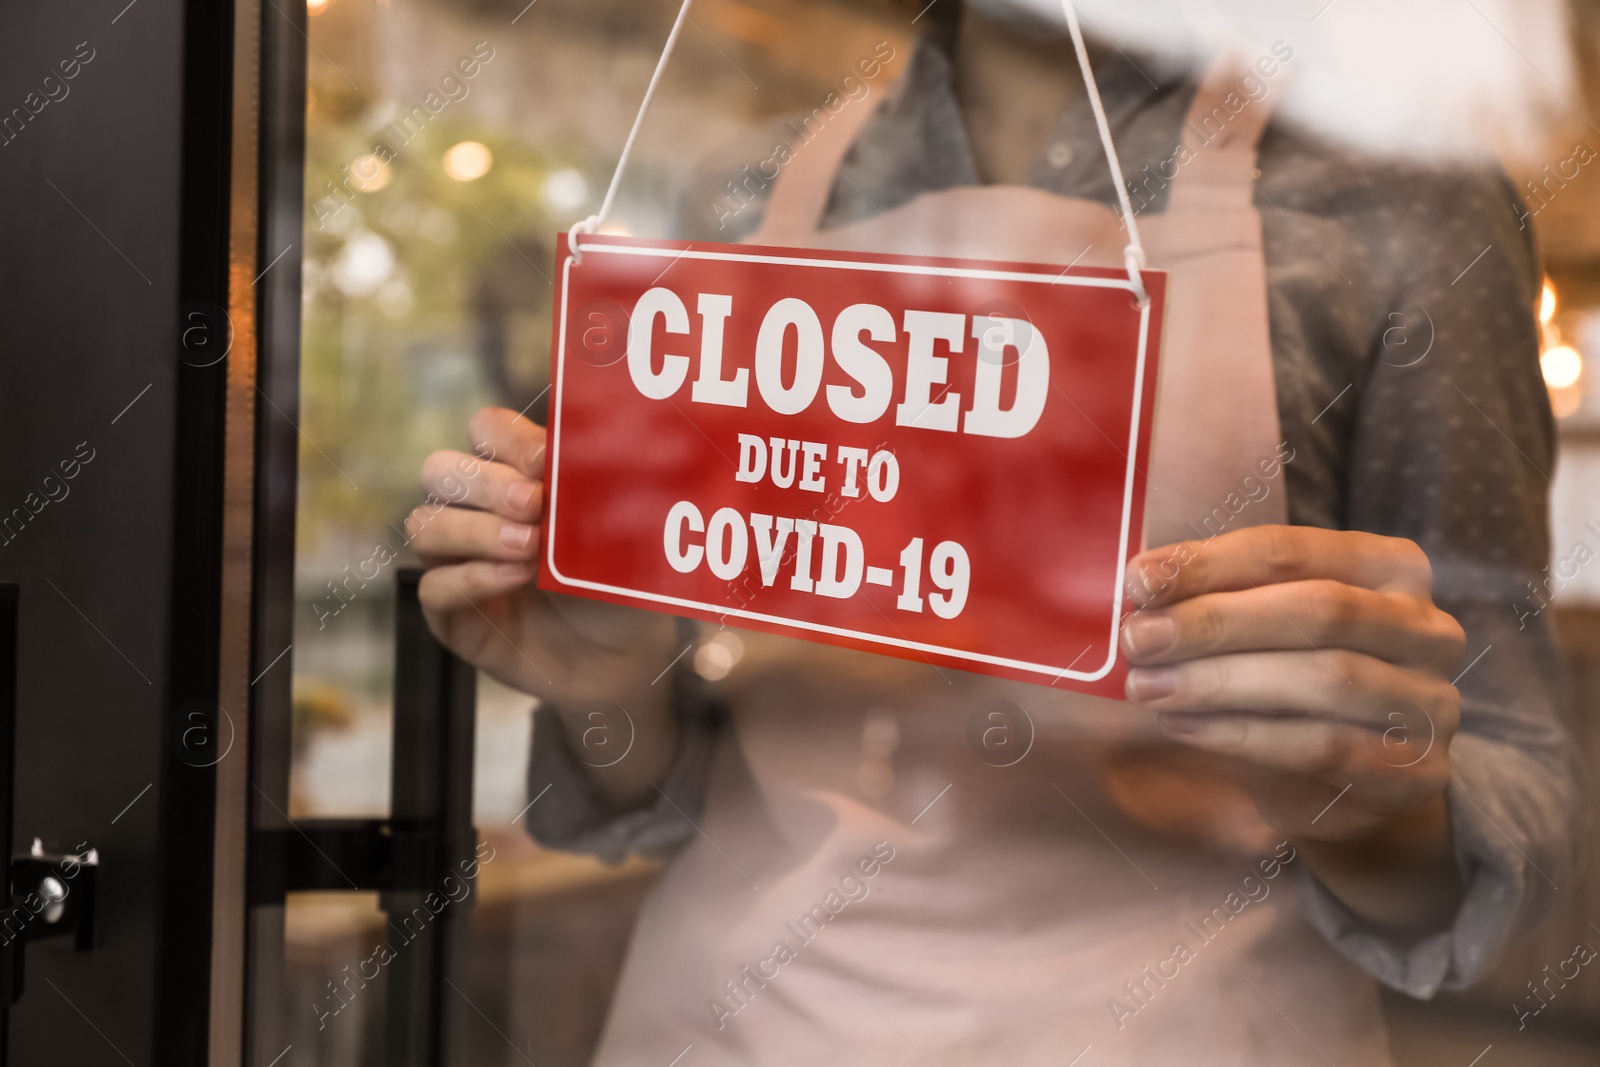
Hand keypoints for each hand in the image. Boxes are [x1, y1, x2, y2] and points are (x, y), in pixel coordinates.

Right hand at [409, 406, 672, 697]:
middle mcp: (476, 512)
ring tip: (529, 549)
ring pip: (425, 525)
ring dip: (475, 530)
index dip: (510, 441)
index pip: (486, 431)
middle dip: (484, 481)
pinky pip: (433, 587)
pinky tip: (515, 578)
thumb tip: (594, 448)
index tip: (549, 461)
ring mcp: (458, 562)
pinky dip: (473, 578)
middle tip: (533, 504)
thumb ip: (600, 489)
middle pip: (440, 470)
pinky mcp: (452, 614)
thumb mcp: (621, 529)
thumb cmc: (619, 580)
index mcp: (514, 476)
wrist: (625, 654)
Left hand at [1120, 525, 1464, 844]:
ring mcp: (1431, 702)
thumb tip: (1142, 585)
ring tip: (1149, 687)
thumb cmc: (1292, 684)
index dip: (1210, 564)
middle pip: (1316, 610)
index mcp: (1389, 567)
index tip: (1139, 580)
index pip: (1292, 551)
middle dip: (1215, 623)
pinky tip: (1185, 728)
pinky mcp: (1417, 772)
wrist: (1348, 787)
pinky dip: (1242, 735)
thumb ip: (1216, 600)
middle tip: (1139, 639)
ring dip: (1221, 682)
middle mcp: (1426, 627)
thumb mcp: (1260, 628)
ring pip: (1324, 679)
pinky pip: (1323, 747)